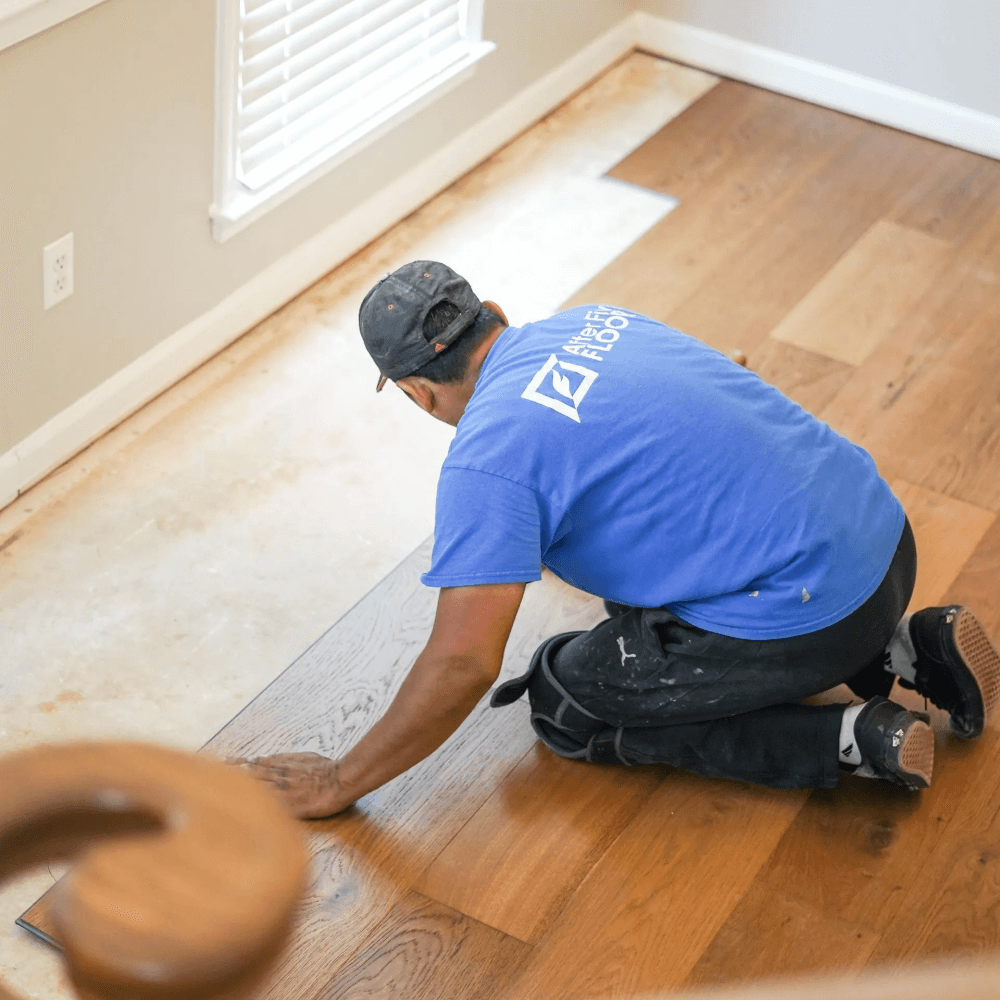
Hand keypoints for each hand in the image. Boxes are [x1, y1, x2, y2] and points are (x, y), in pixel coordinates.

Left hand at [227, 752, 353, 818]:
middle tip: (214, 773)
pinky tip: (242, 808)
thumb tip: (269, 758)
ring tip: (222, 786)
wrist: (340, 781)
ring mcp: (284, 790)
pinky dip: (254, 806)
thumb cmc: (328, 770)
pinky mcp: (289, 805)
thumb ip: (289, 759)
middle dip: (233, 775)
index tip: (224, 763)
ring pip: (257, 788)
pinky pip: (268, 806)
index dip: (240, 764)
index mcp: (285, 764)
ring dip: (240, 787)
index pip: (257, 763)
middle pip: (251, 774)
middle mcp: (280, 775)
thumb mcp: (308, 757)